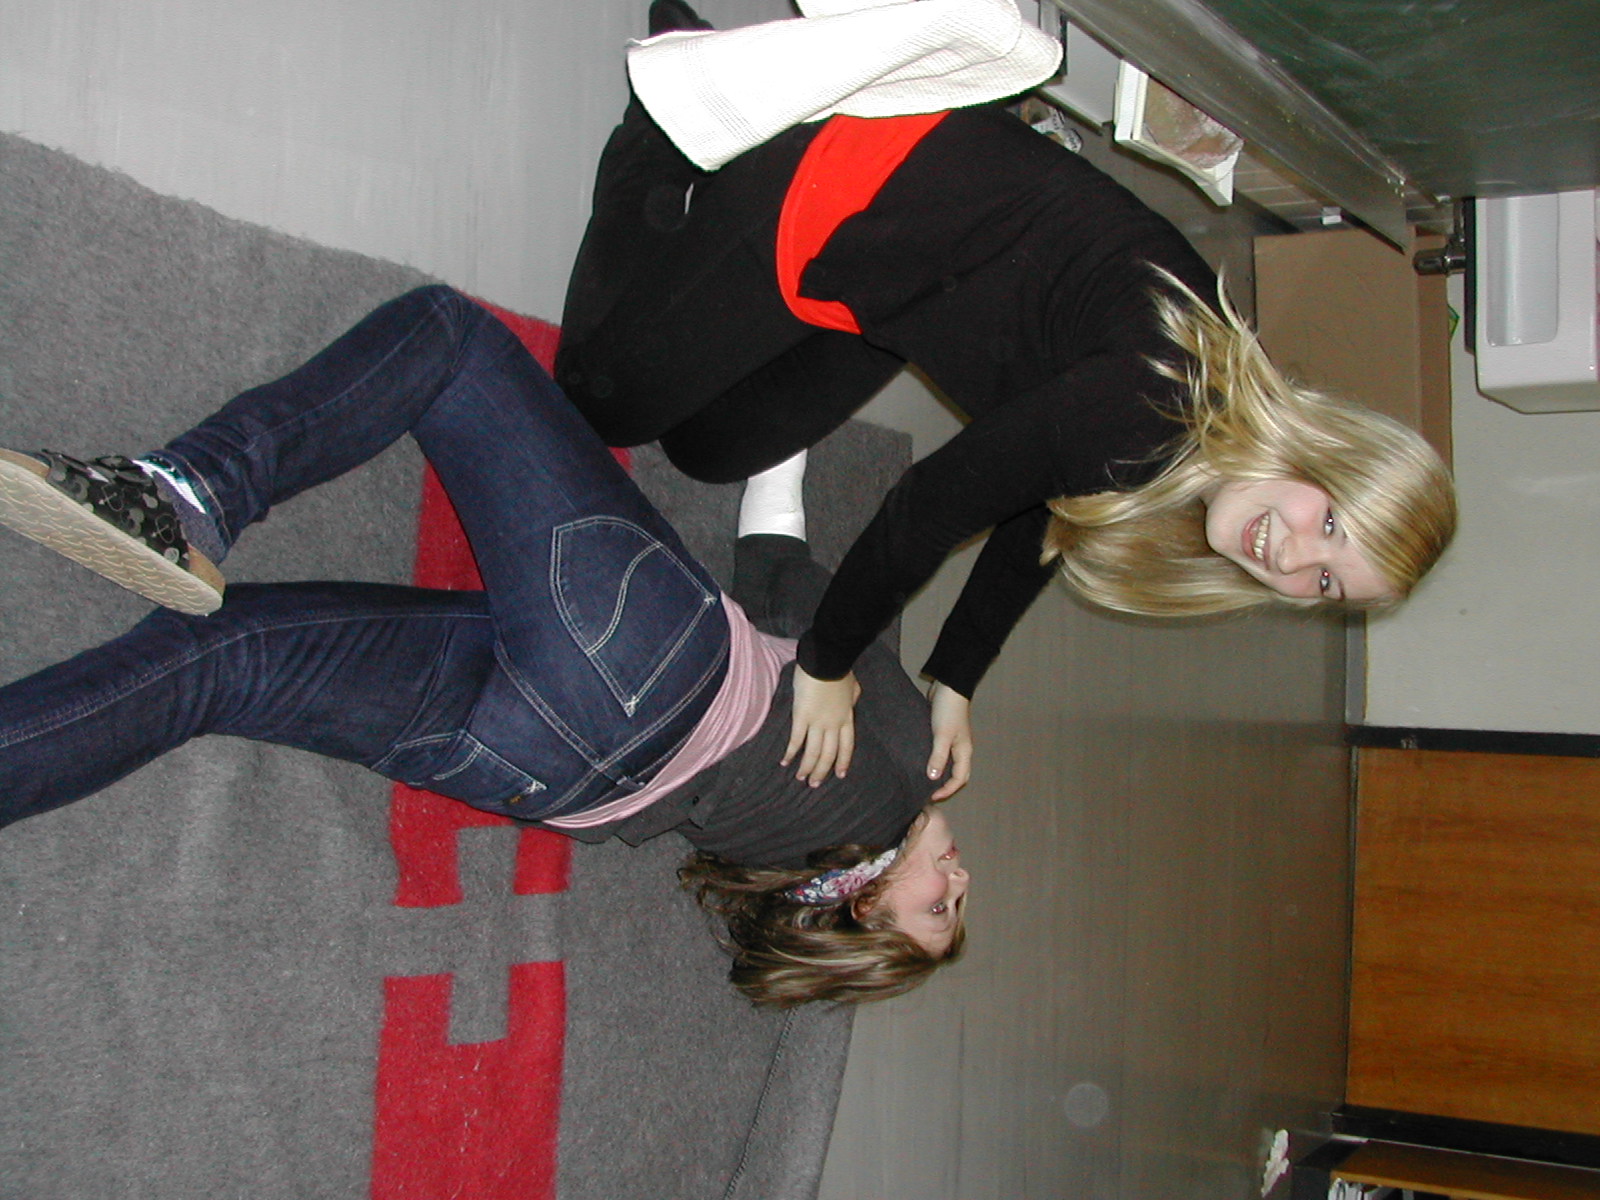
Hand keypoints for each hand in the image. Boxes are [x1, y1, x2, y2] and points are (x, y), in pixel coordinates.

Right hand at [783, 667, 860, 786]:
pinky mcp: (802, 717)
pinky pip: (796, 739)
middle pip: (829, 754)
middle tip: (815, 784)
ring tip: (801, 779)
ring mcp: (818, 722)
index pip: (847, 746)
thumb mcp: (852, 686)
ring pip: (814, 752)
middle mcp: (834, 724)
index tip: (840, 774)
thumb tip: (853, 700)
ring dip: (807, 767)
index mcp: (846, 718)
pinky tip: (785, 762)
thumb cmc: (839, 670)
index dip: (843, 761)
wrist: (827, 661)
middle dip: (822, 771)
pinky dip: (791, 753)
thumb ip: (852, 697)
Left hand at [925, 681, 972, 800]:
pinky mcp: (944, 733)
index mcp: (964, 751)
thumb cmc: (948, 711)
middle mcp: (961, 748)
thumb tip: (933, 778)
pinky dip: (934, 761)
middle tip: (929, 793)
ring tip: (924, 781)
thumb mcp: (942, 735)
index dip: (947, 790)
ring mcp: (953, 741)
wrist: (949, 686)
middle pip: (957, 774)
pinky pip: (941, 753)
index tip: (932, 796)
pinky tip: (922, 762)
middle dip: (946, 786)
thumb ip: (938, 756)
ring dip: (940, 773)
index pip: (960, 778)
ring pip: (949, 764)